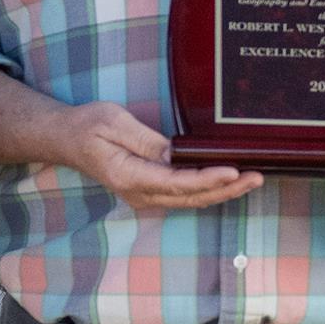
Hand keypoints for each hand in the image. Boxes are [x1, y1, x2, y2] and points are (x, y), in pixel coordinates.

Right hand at [55, 100, 260, 212]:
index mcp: (129, 175)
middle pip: (191, 197)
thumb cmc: (88, 126)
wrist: (67, 140)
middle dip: (226, 189)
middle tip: (257, 177)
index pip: (176, 182)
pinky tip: (230, 182)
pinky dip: (210, 191)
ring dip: (223, 192)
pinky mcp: (152, 191)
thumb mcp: (114, 122)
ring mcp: (146, 196)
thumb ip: (146, 140)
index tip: (232, 170)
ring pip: (192, 200)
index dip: (207, 179)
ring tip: (252, 180)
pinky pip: (186, 195)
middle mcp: (139, 193)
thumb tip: (175, 154)